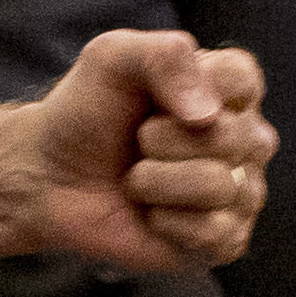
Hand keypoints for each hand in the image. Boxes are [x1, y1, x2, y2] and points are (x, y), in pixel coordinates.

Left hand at [0, 31, 273, 274]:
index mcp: (229, 87)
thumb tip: (208, 116)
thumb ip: (165, 57)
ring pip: (220, 185)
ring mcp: (240, 191)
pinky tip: (151, 214)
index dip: (191, 88)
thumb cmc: (86, 112)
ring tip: (136, 178)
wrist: (49, 176)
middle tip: (138, 141)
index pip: (242, 79)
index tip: (150, 97)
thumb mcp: (112, 58)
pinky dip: (166, 222)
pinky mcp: (224, 239)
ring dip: (156, 182)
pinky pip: (215, 232)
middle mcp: (246, 138)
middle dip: (162, 140)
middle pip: (232, 136)